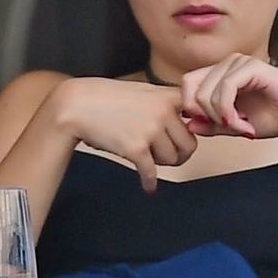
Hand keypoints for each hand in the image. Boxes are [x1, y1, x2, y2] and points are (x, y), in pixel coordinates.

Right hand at [49, 77, 196, 192]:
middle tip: (166, 154)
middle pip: (189, 145)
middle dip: (178, 153)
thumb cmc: (109, 99)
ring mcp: (151, 130)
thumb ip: (166, 104)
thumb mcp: (143, 91)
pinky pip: (152, 173)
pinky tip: (148, 185)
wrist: (77, 105)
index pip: (198, 114)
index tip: (196, 135)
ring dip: (161, 163)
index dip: (200, 127)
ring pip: (172, 160)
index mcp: (167, 97)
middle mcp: (163, 112)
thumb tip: (191, 123)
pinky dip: (149, 182)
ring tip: (148, 158)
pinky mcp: (137, 148)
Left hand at [179, 53, 277, 142]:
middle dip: (206, 115)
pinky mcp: (252, 67)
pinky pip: (225, 89)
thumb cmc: (275, 117)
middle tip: (229, 128)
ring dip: (221, 117)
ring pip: (207, 91)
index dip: (192, 109)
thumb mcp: (235, 125)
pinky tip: (244, 123)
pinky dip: (229, 112)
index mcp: (221, 74)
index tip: (214, 126)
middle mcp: (228, 64)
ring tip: (242, 127)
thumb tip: (189, 124)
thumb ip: (212, 124)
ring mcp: (239, 63)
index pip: (188, 85)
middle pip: (192, 88)